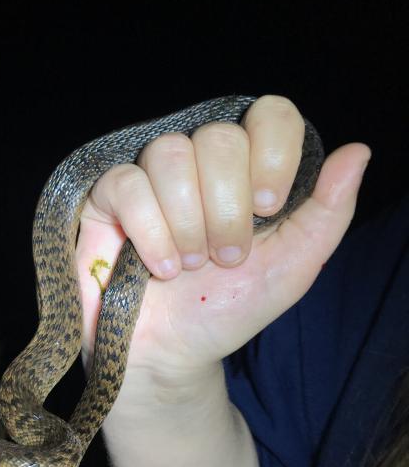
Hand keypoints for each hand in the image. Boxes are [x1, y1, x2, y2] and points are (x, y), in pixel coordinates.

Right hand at [76, 95, 369, 401]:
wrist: (174, 352)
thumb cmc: (230, 307)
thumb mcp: (293, 267)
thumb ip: (328, 212)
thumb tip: (358, 151)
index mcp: (249, 171)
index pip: (269, 115)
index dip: (272, 153)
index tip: (268, 208)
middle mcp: (201, 164)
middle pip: (218, 138)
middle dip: (227, 208)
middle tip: (227, 258)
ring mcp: (152, 176)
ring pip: (169, 154)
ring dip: (188, 222)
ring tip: (192, 266)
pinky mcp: (109, 197)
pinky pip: (127, 184)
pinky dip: (150, 231)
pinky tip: (161, 266)